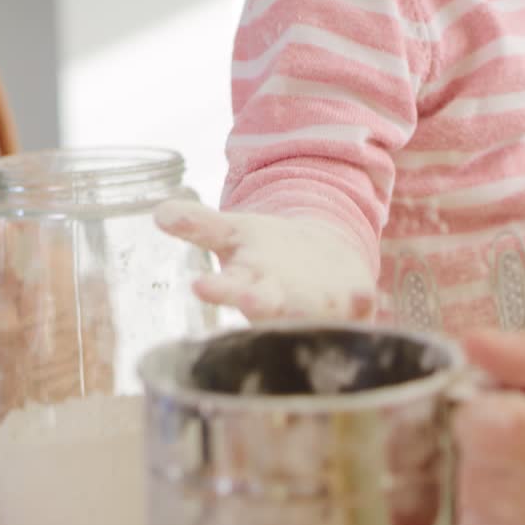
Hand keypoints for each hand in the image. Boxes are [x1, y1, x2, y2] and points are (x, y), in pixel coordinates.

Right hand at [155, 200, 375, 319]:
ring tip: (308, 307)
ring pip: (309, 312)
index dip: (216, 289)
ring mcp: (317, 305)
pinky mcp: (351, 301)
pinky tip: (365, 294)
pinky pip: (358, 303)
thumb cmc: (269, 253)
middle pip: (266, 307)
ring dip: (307, 312)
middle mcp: (280, 302)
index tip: (199, 286)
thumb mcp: (234, 232)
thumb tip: (159, 212)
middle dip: (259, 305)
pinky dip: (361, 301)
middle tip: (250, 301)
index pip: (227, 289)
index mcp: (248, 284)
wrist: (319, 262)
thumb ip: (199, 224)